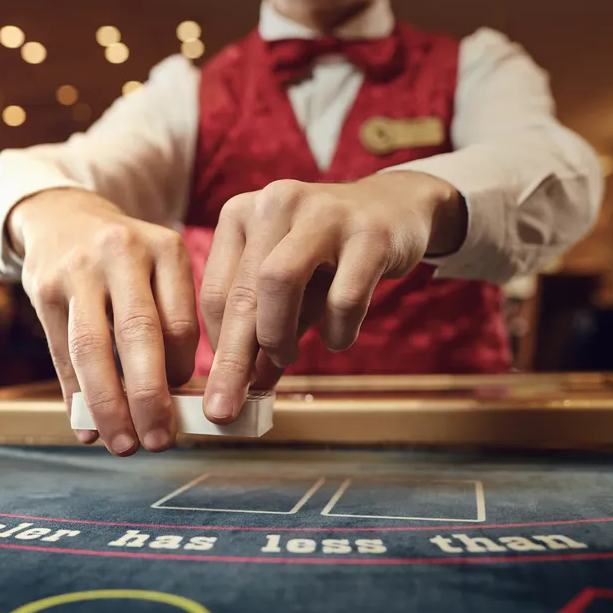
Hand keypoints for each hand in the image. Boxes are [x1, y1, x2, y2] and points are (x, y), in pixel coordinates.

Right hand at [9, 189, 198, 454]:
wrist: (63, 217)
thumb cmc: (125, 261)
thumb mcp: (158, 269)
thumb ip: (169, 324)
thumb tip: (177, 402)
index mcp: (165, 249)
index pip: (180, 323)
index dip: (181, 372)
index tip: (181, 405)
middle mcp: (122, 252)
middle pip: (138, 334)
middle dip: (150, 396)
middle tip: (159, 442)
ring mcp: (79, 270)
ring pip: (93, 348)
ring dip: (108, 405)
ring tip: (123, 444)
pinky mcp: (44, 288)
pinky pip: (61, 352)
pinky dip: (75, 396)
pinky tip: (85, 428)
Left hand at [198, 172, 464, 422]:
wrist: (395, 210)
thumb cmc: (326, 258)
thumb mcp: (286, 286)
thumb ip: (262, 328)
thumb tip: (241, 389)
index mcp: (241, 213)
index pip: (217, 292)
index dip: (219, 348)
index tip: (224, 386)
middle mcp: (275, 203)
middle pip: (243, 292)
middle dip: (233, 360)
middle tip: (226, 409)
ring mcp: (323, 213)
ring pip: (279, 281)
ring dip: (278, 335)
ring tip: (287, 358)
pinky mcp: (370, 233)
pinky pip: (344, 298)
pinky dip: (337, 331)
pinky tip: (337, 337)